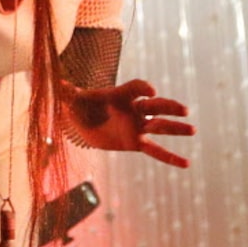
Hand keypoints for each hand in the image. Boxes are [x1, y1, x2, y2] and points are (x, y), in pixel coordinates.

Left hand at [62, 79, 193, 167]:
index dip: (143, 87)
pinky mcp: (137, 143)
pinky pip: (156, 151)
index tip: (150, 90)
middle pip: (154, 105)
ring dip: (176, 128)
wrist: (84, 122)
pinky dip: (171, 158)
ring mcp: (138, 126)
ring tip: (193, 130)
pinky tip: (186, 164)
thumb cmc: (80, 106)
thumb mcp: (72, 100)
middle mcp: (133, 109)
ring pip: (160, 126)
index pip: (135, 88)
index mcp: (120, 95)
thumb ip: (67, 93)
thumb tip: (54, 81)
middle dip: (168, 107)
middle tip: (184, 110)